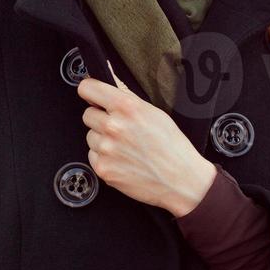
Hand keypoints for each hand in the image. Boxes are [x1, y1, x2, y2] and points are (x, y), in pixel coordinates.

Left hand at [77, 60, 217, 216]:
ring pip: (90, 136)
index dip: (89, 92)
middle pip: (88, 114)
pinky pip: (92, 155)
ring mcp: (106, 149)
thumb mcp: (154, 113)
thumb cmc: (173, 147)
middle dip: (100, 119)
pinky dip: (104, 158)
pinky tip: (123, 160)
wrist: (181, 180)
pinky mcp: (103, 168)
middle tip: (120, 128)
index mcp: (126, 106)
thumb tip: (106, 92)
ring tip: (125, 147)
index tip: (92, 96)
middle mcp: (113, 126)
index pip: (87, 88)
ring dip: (102, 140)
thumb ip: (127, 101)